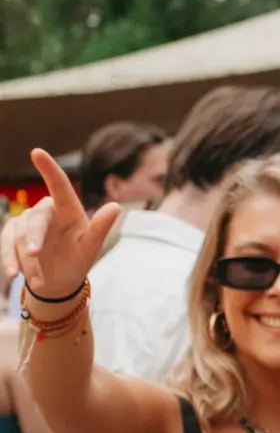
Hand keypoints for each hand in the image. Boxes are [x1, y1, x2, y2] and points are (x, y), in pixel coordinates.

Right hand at [2, 150, 119, 298]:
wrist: (58, 281)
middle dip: (34, 236)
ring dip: (21, 254)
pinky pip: (6, 243)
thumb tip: (116, 206)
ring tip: (30, 276)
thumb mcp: (91, 248)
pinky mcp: (12, 234)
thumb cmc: (78, 260)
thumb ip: (101, 228)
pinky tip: (12, 273)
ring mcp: (27, 222)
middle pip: (36, 219)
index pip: (59, 186)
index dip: (49, 169)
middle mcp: (47, 212)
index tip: (37, 152)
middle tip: (35, 254)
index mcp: (69, 210)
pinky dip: (8, 259)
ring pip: (18, 233)